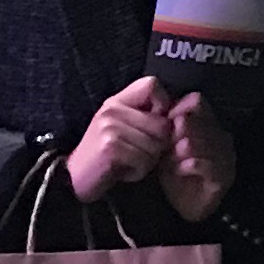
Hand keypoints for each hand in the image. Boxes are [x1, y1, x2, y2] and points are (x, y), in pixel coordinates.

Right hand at [67, 76, 175, 202]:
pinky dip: (138, 171)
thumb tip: (190, 104)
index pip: (152, 85)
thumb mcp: (124, 128)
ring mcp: (110, 127)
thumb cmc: (106, 156)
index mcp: (117, 101)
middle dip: (158, 145)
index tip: (153, 125)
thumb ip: (150, 115)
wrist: (73, 179)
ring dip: (148, 161)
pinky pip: (144, 160)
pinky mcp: (110, 147)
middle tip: (138, 153)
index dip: (163, 105)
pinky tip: (122, 171)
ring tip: (128, 162)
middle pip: (162, 123)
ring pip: (156, 145)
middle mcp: (112, 109)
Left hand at [158, 91, 235, 225]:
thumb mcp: (165, 145)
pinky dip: (188, 165)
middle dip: (177, 133)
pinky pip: (205, 164)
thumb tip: (166, 112)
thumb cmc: (173, 172)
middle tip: (167, 147)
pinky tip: (180, 170)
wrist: (182, 206)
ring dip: (181, 151)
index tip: (164, 121)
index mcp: (208, 124)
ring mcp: (225, 157)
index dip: (178, 108)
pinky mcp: (224, 177)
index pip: (197, 102)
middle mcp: (221, 137)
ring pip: (201, 142)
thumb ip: (166, 127)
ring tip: (171, 160)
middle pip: (198, 121)